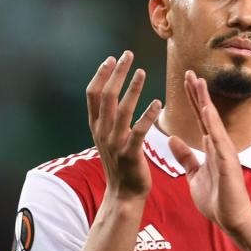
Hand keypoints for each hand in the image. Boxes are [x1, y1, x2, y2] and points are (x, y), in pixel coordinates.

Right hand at [86, 51, 160, 200]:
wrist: (123, 195)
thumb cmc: (120, 164)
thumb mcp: (107, 139)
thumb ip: (107, 118)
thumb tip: (111, 95)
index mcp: (96, 127)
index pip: (93, 95)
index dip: (101, 75)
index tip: (111, 59)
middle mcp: (102, 132)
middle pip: (106, 96)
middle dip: (117, 73)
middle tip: (128, 55)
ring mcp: (115, 144)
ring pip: (122, 110)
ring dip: (132, 88)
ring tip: (141, 71)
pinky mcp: (130, 154)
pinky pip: (139, 131)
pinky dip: (148, 115)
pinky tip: (158, 102)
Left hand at [168, 70, 250, 233]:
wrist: (232, 219)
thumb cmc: (216, 199)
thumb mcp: (194, 174)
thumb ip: (186, 156)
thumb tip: (174, 139)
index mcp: (210, 146)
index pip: (199, 117)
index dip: (192, 99)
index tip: (186, 81)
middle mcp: (218, 143)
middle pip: (206, 113)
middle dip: (197, 92)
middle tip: (189, 72)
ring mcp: (224, 150)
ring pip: (212, 120)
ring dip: (204, 101)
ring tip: (197, 82)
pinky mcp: (228, 161)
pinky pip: (218, 138)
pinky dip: (212, 123)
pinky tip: (205, 109)